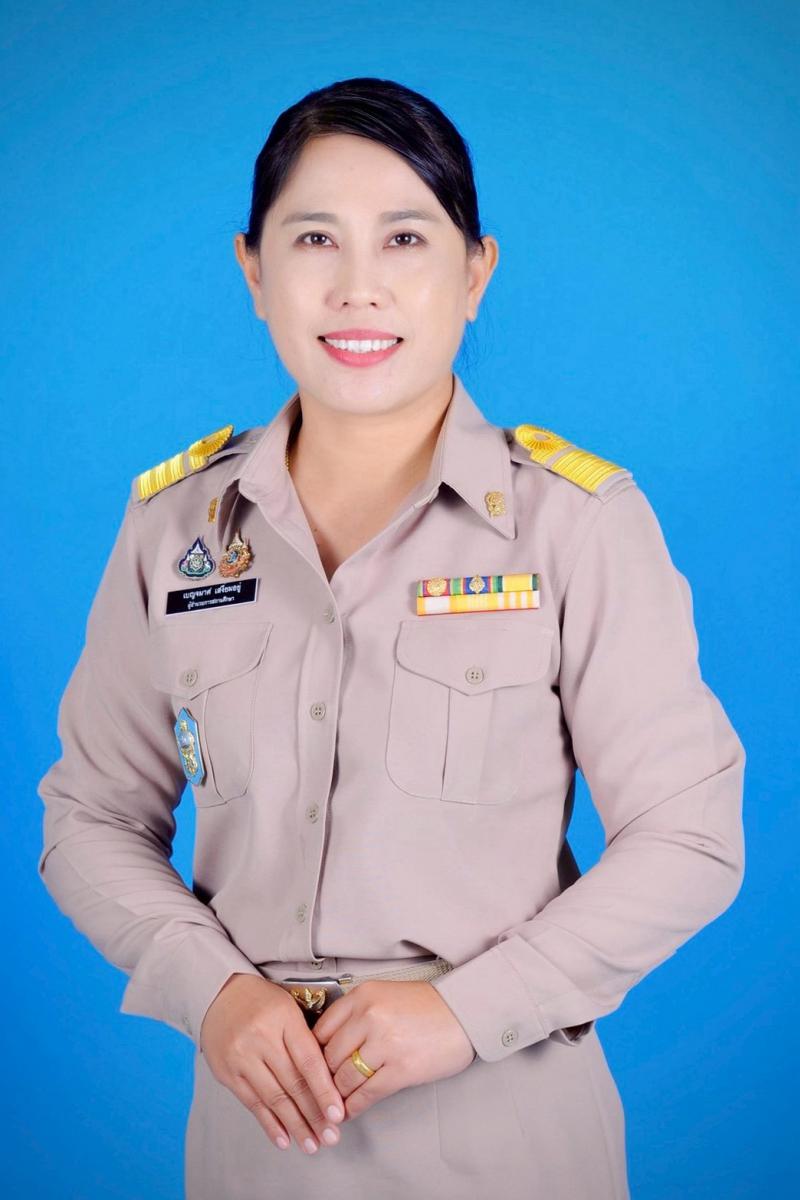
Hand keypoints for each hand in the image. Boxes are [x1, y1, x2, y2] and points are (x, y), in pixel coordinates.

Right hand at [198, 973, 346, 1154]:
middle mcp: (261, 1039)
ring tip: (312, 1144)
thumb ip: (307, 1039)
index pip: (309, 1061)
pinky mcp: (227, 1073)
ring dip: (295, 1125)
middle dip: (314, 1115)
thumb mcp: (289, 1008)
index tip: (338, 1114)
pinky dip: (269, 1124)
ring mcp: (242, 1058)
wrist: (219, 994)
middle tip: (331, 1137)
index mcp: (284, 1020)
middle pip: (293, 1084)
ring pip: (274, 1098)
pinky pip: (252, 1103)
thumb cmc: (262, 1001)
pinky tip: (284, 1139)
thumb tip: (331, 1079)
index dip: (325, 1090)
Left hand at [311, 980, 476, 1121]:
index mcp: (363, 996)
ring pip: (344, 1078)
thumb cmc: (426, 1007)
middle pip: (329, 1057)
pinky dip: (354, 1106)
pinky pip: (366, 1094)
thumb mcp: (385, 996)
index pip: (321, 1030)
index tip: (314, 1068)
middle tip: (321, 1092)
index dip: (315, 1054)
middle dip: (325, 1078)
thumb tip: (328, 1048)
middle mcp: (369, 1016)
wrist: (465, 1013)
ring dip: (337, 1096)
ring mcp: (385, 1043)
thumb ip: (357, 1015)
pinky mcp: (401, 1069)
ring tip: (334, 1105)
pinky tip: (350, 1111)